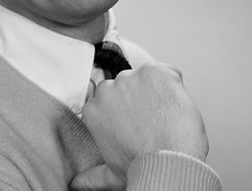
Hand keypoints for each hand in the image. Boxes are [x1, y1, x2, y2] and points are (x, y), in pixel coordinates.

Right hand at [78, 62, 208, 181]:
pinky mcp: (155, 71)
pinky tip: (175, 105)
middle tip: (152, 122)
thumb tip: (76, 185)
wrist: (169, 162)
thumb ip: (91, 176)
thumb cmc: (143, 168)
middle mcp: (108, 90)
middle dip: (138, 99)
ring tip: (165, 116)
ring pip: (146, 79)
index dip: (126, 112)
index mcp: (94, 110)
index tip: (136, 124)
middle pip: (126, 87)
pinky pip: (168, 72)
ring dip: (156, 92)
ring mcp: (131, 78)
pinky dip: (175, 85)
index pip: (110, 100)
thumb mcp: (112, 174)